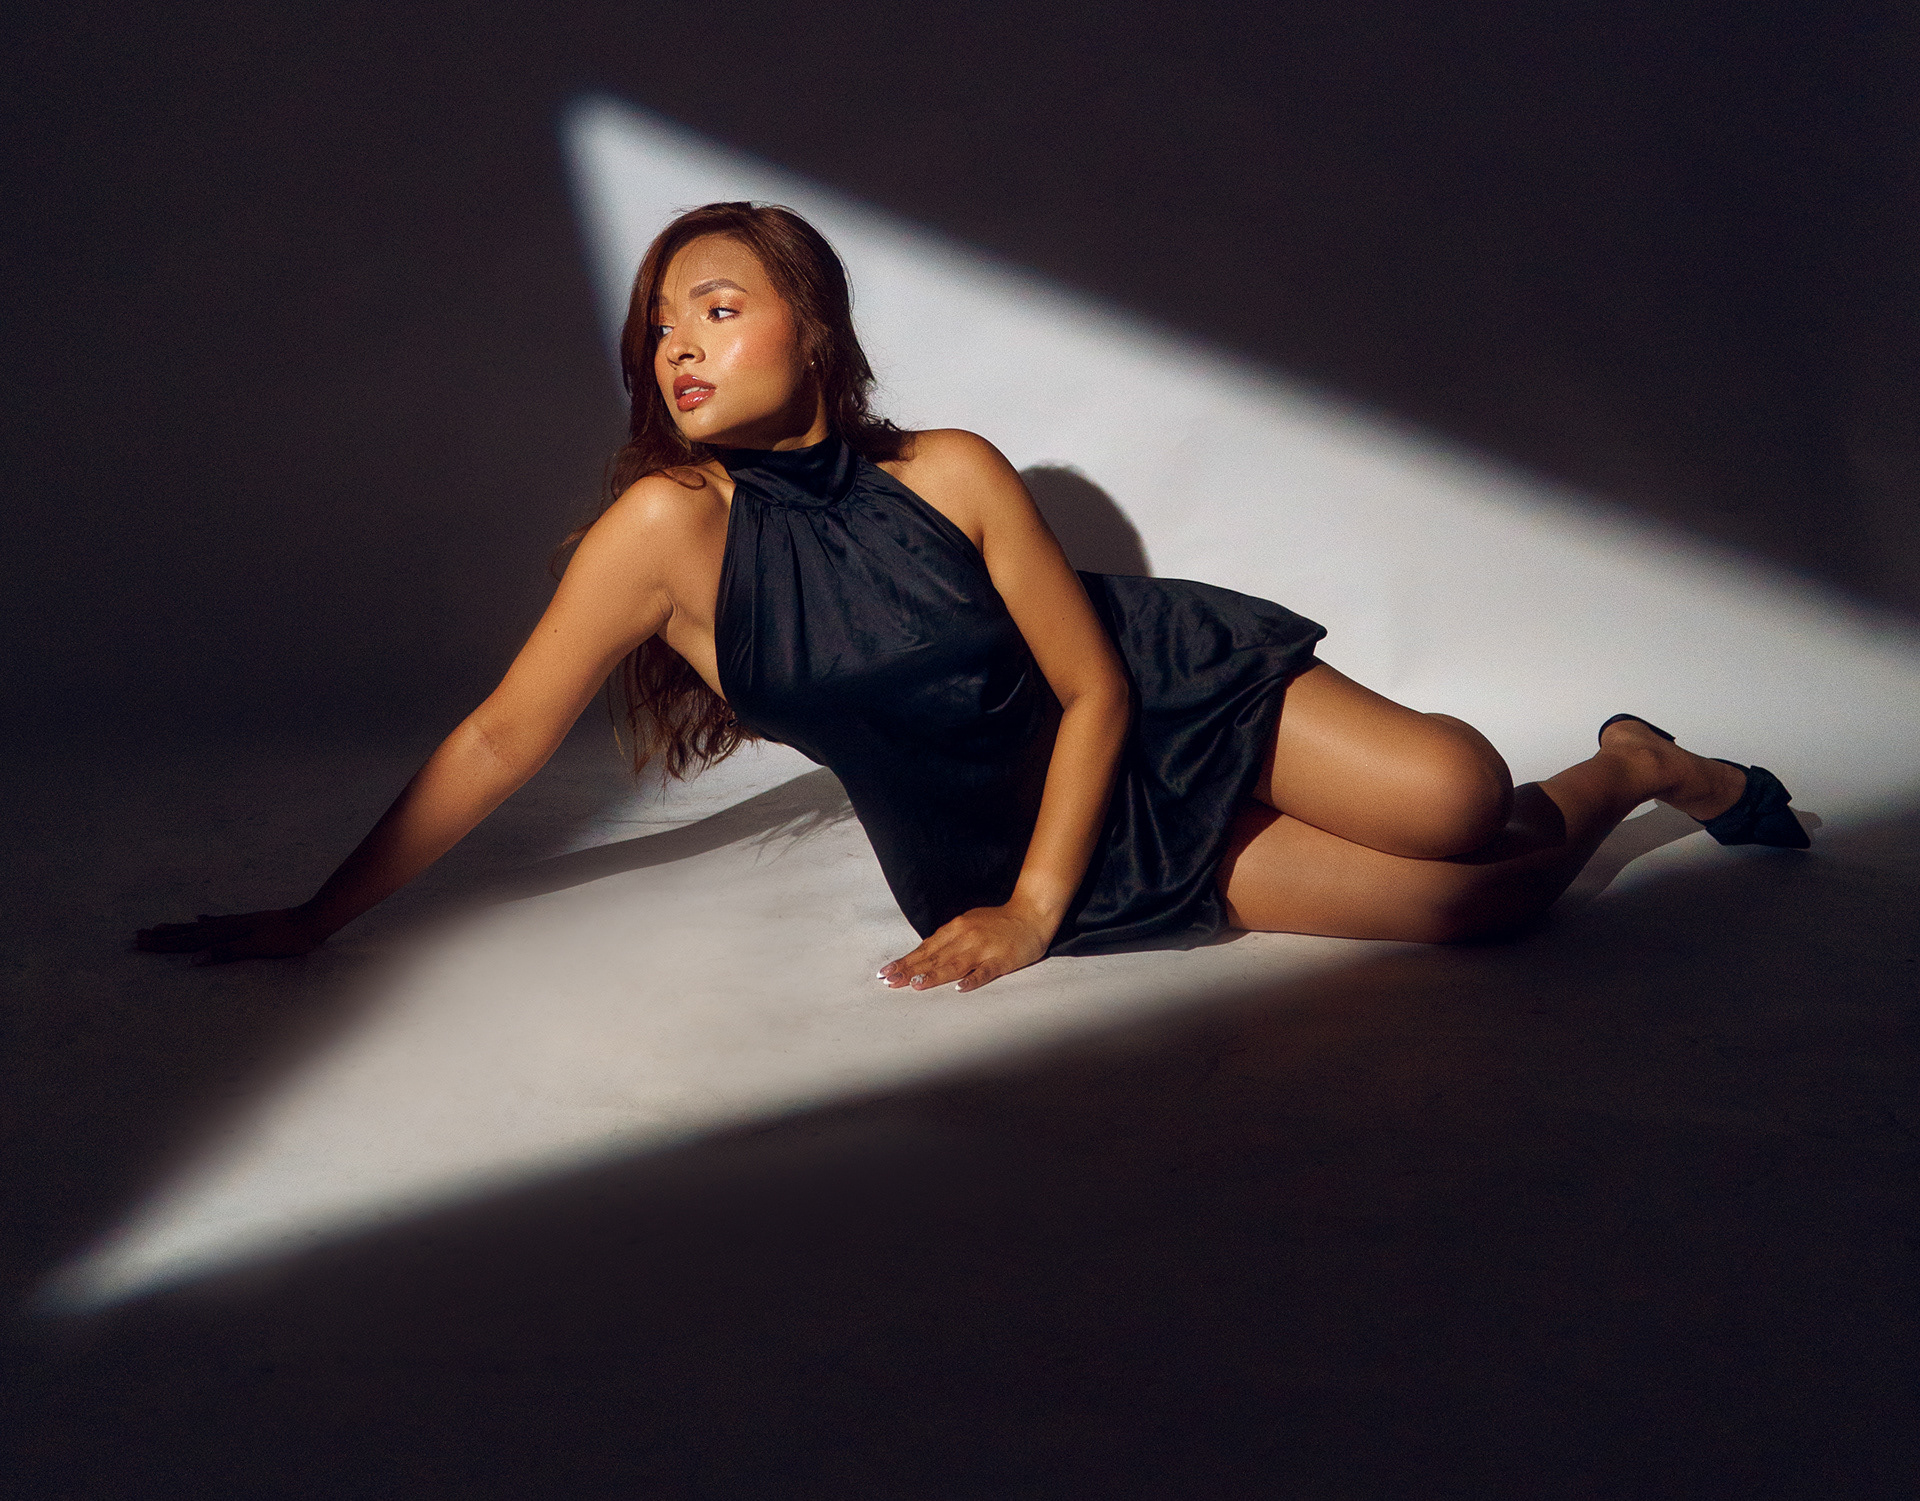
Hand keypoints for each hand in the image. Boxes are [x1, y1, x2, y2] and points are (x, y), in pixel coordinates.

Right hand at [133, 908, 326, 965]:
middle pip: (187, 933)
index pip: (188, 941)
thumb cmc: (287, 939)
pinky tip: (199, 918)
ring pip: (198, 927)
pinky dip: (205, 922)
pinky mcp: (248, 922)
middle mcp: (227, 926)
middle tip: (137, 937)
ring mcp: (236, 923)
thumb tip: (194, 960)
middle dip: (162, 937)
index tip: (140, 944)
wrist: (312, 921)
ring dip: (177, 929)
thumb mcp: (256, 948)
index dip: (164, 944)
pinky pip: (217, 922)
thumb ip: (225, 952)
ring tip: (158, 927)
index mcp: (226, 933)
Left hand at [878, 899, 1054, 993]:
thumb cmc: (999, 921)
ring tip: (915, 984)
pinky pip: (985, 972)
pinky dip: (972, 980)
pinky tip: (959, 989)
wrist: (1032, 913)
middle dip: (910, 970)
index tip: (887, 972)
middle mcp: (967, 937)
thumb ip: (949, 938)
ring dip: (934, 974)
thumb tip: (926, 953)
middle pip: (935, 957)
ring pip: (955, 965)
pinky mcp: (1002, 960)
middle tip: (890, 981)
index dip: (906, 961)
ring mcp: (984, 949)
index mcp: (957, 928)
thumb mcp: (970, 923)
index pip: (926, 948)